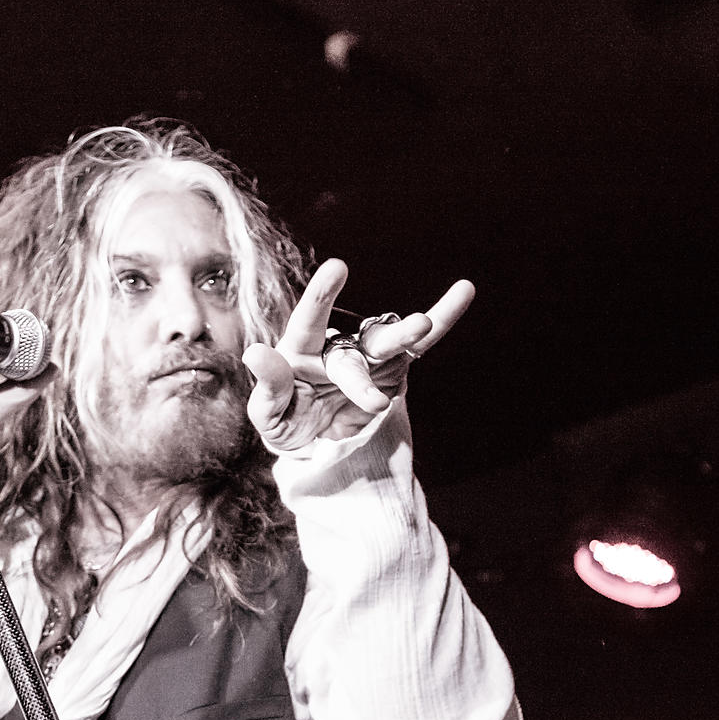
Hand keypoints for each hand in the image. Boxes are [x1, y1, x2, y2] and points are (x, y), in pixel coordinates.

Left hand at [244, 261, 473, 454]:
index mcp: (301, 352)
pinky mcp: (394, 369)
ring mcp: (368, 357)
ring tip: (422, 324)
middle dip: (361, 378)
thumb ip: (267, 388)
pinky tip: (464, 290)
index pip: (309, 323)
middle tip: (374, 403)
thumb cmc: (289, 427)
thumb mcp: (270, 418)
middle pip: (352, 352)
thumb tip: (254, 351)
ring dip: (404, 333)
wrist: (322, 451)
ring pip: (388, 342)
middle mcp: (336, 347)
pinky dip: (444, 319)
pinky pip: (421, 345)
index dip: (321, 298)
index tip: (338, 268)